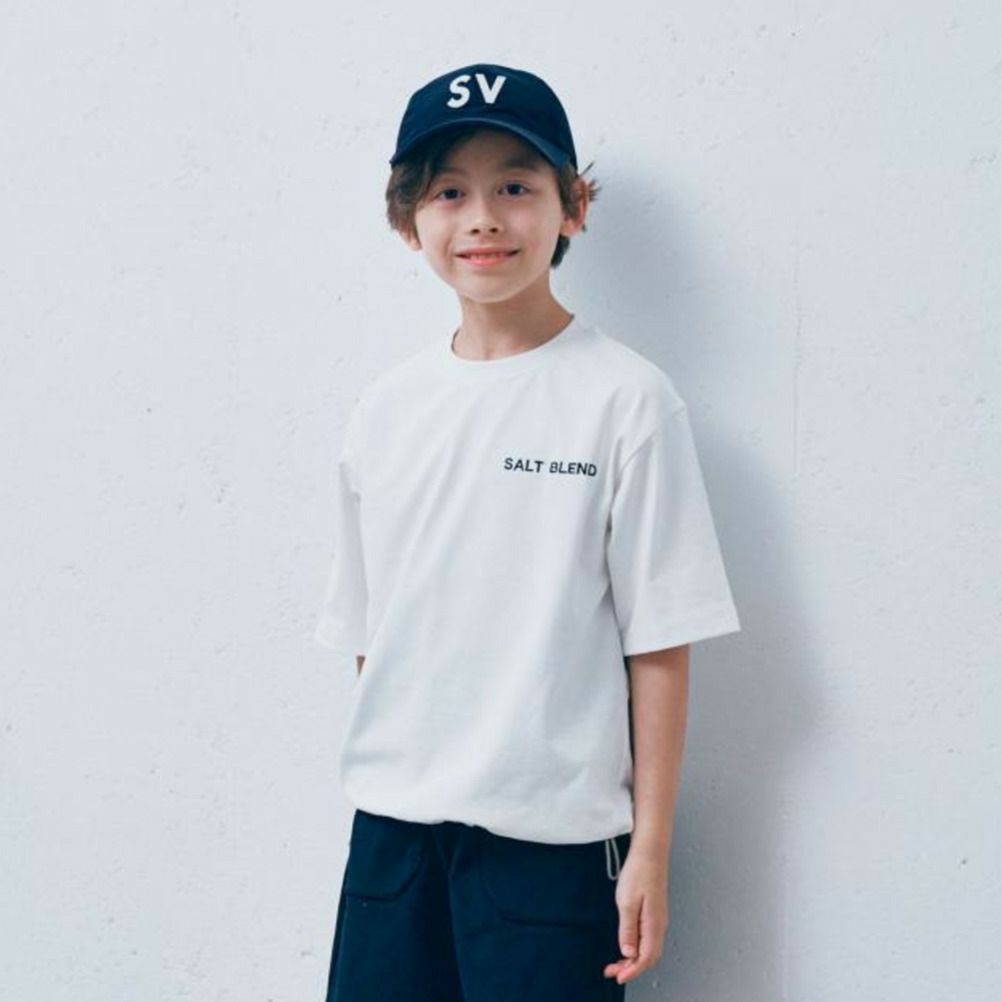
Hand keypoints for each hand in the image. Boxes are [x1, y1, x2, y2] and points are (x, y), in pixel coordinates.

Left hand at [603, 846, 669, 985]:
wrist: (650, 852)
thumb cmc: (639, 872)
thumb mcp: (627, 902)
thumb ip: (628, 929)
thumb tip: (629, 953)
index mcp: (654, 925)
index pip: (645, 958)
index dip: (631, 971)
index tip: (617, 976)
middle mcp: (659, 925)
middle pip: (648, 957)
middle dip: (631, 968)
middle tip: (612, 971)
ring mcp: (658, 919)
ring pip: (649, 949)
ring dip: (633, 959)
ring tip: (616, 962)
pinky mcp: (654, 913)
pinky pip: (648, 938)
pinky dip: (637, 948)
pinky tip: (627, 945)